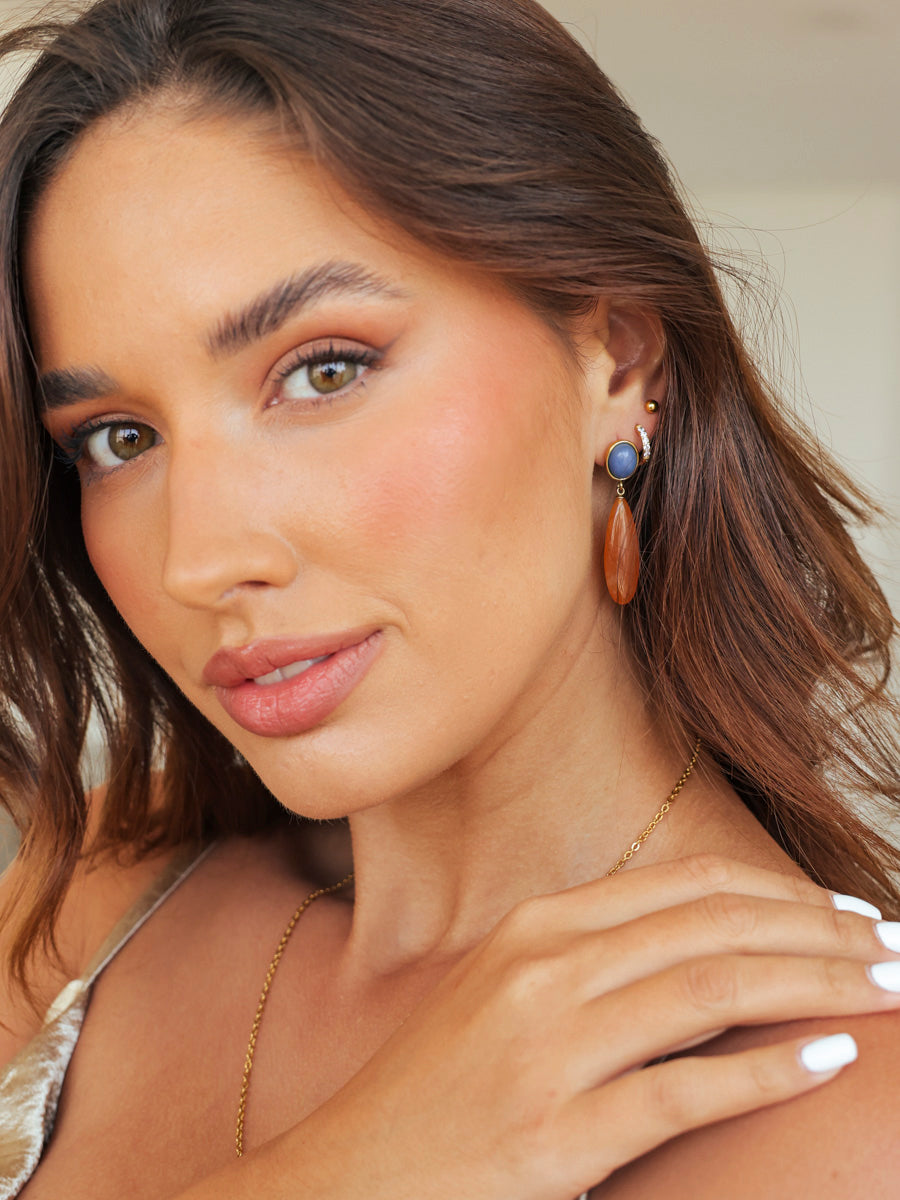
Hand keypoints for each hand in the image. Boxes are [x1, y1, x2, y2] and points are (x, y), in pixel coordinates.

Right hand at [174, 855, 899, 1199]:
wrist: (350, 1178)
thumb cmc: (438, 1091)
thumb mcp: (505, 995)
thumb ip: (591, 959)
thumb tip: (703, 947)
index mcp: (534, 927)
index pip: (686, 886)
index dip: (779, 891)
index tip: (843, 910)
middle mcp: (543, 968)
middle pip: (712, 927)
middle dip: (818, 932)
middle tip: (892, 945)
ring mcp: (547, 1047)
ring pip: (713, 989)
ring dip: (816, 985)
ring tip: (885, 989)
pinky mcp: (557, 1132)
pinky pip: (686, 1089)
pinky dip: (769, 1068)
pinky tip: (832, 1058)